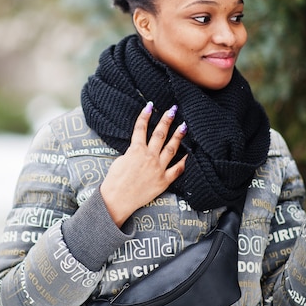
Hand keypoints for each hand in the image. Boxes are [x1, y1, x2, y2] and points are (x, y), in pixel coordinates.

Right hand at [100, 103, 187, 226]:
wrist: (117, 199)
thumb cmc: (115, 181)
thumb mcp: (120, 160)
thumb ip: (132, 152)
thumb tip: (139, 148)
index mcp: (135, 150)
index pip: (140, 128)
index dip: (145, 115)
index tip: (150, 106)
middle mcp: (149, 157)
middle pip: (159, 134)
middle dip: (166, 120)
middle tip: (173, 110)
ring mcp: (158, 168)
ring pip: (171, 148)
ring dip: (178, 136)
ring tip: (184, 126)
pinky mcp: (163, 181)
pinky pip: (177, 169)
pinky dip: (185, 161)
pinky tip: (190, 153)